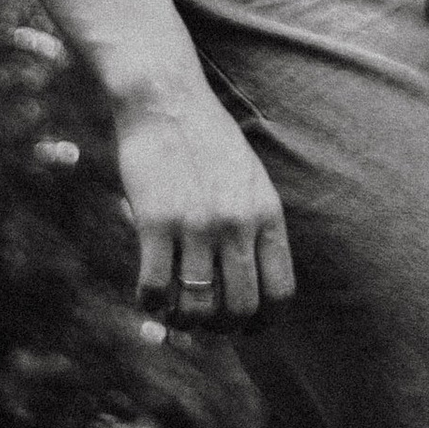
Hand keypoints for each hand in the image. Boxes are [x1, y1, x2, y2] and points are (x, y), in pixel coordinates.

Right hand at [113, 76, 295, 326]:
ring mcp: (197, 225)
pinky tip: (149, 295)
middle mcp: (237, 224)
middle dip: (222, 327)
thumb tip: (249, 281)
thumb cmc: (207, 140)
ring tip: (175, 312)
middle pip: (239, 308)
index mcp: (267, 214)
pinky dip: (151, 303)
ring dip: (185, 321)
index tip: (246, 324)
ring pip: (197, 307)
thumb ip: (254, 225)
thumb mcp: (250, 179)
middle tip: (205, 322)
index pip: (280, 292)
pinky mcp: (156, 222)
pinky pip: (156, 288)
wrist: (165, 99)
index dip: (263, 320)